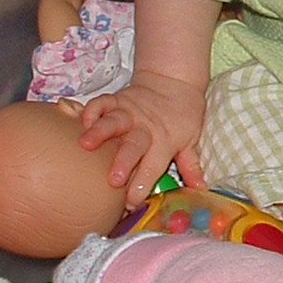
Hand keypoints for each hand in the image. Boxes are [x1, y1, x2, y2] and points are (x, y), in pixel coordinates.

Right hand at [77, 71, 205, 205]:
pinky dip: (92, 110)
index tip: (132, 202)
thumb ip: (191, 165)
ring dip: (100, 133)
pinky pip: (102, 103)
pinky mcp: (117, 99)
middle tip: (113, 180)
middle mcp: (145, 128)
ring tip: (86, 145)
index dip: (143, 184)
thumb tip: (200, 188)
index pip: (153, 166)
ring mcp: (129, 112)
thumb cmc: (182, 115)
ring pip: (114, 122)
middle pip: (133, 146)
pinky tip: (82, 121)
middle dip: (123, 163)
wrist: (174, 79)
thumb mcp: (191, 140)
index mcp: (164, 142)